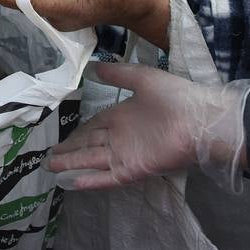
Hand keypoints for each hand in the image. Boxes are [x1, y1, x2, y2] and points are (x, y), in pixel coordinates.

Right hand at [47, 62, 249, 190]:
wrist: (202, 119)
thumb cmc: (175, 96)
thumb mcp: (143, 78)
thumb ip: (118, 74)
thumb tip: (93, 67)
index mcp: (123, 115)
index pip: (94, 125)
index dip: (77, 131)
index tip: (59, 136)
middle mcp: (122, 137)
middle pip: (89, 144)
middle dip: (69, 150)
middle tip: (48, 155)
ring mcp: (127, 155)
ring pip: (93, 161)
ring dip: (73, 164)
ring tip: (50, 167)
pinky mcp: (134, 170)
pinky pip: (107, 176)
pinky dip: (90, 180)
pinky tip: (72, 183)